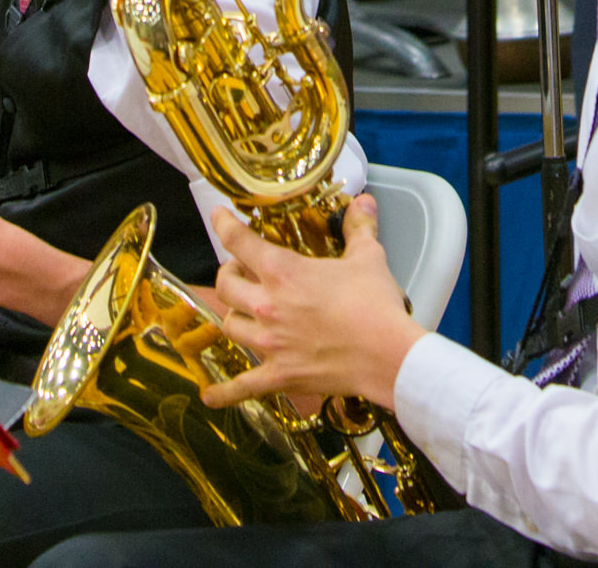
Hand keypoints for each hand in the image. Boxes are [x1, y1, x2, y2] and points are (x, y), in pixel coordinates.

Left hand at [199, 199, 423, 412]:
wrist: (387, 354)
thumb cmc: (375, 305)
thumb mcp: (367, 258)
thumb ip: (359, 228)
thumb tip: (364, 202)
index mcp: (283, 272)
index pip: (239, 241)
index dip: (223, 225)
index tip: (218, 216)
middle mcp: (267, 306)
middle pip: (226, 285)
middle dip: (229, 274)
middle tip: (240, 271)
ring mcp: (269, 344)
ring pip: (229, 326)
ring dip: (234, 315)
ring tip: (243, 311)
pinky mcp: (279, 375)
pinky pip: (242, 386)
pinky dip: (224, 393)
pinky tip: (209, 396)